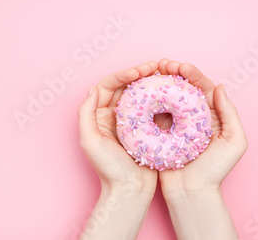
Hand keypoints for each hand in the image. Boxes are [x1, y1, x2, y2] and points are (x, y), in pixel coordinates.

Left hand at [78, 61, 158, 196]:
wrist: (130, 191)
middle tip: (155, 66)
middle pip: (126, 86)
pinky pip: (155, 107)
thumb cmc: (108, 169)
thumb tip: (93, 88)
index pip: (109, 86)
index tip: (137, 72)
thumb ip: (86, 114)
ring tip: (164, 73)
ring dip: (152, 82)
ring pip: (142, 93)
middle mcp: (116, 114)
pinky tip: (172, 90)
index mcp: (100, 114)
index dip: (122, 75)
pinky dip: (162, 97)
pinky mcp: (149, 128)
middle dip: (139, 73)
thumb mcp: (89, 142)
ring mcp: (134, 120)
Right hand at [156, 58, 248, 198]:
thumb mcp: (234, 142)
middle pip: (181, 88)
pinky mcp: (158, 132)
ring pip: (166, 96)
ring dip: (158, 82)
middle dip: (172, 72)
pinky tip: (141, 89)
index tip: (180, 66)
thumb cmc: (215, 171)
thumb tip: (219, 87)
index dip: (191, 74)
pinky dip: (148, 99)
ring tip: (150, 71)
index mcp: (210, 115)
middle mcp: (191, 116)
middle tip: (162, 64)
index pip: (201, 87)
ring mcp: (173, 124)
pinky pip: (153, 112)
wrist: (191, 193)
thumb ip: (230, 114)